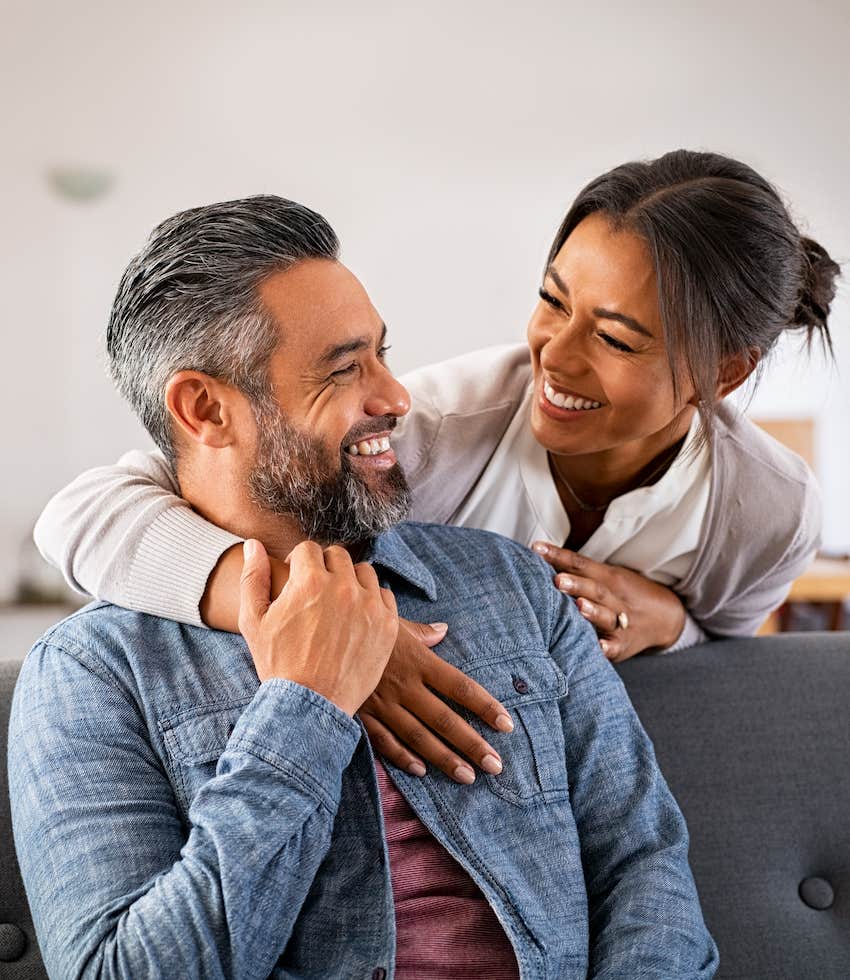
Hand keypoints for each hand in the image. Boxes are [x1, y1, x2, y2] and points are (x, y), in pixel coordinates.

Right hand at [239, 539, 398, 715]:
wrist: (310, 705)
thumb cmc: (278, 663)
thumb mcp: (254, 621)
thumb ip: (253, 577)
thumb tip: (253, 544)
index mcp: (309, 581)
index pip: (308, 548)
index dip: (299, 562)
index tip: (297, 579)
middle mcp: (343, 587)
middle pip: (337, 556)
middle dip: (324, 568)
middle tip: (317, 591)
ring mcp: (369, 605)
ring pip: (363, 572)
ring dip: (350, 580)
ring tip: (338, 602)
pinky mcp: (388, 624)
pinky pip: (384, 595)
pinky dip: (372, 600)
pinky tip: (357, 616)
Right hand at [360, 620, 513, 783]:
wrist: (317, 633)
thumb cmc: (359, 623)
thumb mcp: (392, 621)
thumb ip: (421, 632)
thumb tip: (443, 630)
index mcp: (418, 660)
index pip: (460, 687)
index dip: (485, 706)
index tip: (506, 724)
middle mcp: (404, 685)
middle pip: (445, 720)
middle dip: (472, 744)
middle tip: (495, 765)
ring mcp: (382, 703)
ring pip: (419, 737)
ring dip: (445, 759)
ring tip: (468, 776)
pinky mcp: (362, 714)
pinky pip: (385, 741)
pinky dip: (403, 758)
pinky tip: (421, 771)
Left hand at [532, 542, 685, 661]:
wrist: (665, 617)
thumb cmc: (621, 594)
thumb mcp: (605, 577)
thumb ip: (576, 570)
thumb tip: (537, 555)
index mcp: (607, 577)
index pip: (580, 563)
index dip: (558, 556)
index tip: (536, 549)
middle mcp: (614, 597)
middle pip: (595, 588)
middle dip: (576, 584)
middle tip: (557, 580)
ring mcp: (621, 621)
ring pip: (607, 615)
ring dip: (593, 611)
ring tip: (579, 606)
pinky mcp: (624, 644)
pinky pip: (616, 646)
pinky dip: (608, 647)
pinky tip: (599, 647)